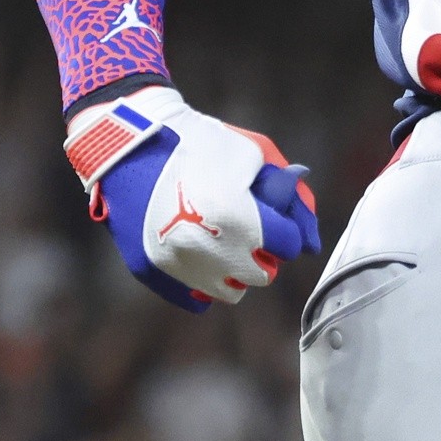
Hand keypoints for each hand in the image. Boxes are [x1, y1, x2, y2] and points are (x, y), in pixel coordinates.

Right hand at [62, 86, 322, 311]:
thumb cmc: (199, 142)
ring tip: (223, 241)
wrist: (128, 143)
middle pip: (262, 274)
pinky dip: (202, 281)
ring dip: (234, 270)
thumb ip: (292, 200)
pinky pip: (194, 299)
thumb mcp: (256, 154)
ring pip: (230, 291)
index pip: (288, 246)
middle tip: (248, 228)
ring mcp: (178, 266)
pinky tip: (200, 255)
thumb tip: (312, 245)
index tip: (270, 215)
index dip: (283, 227)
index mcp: (241, 219)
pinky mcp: (152, 273)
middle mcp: (210, 251)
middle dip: (262, 252)